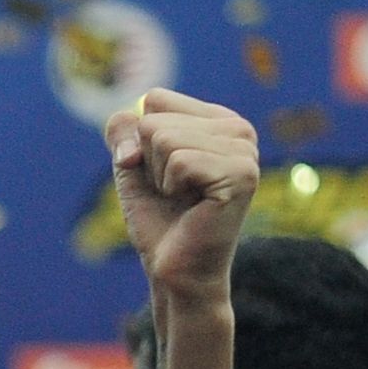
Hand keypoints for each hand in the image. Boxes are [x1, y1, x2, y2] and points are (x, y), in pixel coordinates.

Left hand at [105, 89, 258, 302]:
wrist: (175, 269)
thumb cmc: (159, 218)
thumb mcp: (131, 164)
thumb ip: (122, 129)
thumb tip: (133, 119)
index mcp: (219, 120)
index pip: (155, 99)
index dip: (141, 140)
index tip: (161, 172)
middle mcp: (239, 129)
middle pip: (154, 119)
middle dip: (149, 161)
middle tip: (174, 192)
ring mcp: (245, 151)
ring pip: (164, 138)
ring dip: (160, 176)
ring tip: (183, 199)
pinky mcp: (242, 175)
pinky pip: (179, 161)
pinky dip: (171, 187)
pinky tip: (192, 205)